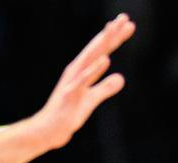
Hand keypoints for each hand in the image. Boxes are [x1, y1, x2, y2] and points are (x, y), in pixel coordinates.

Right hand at [29, 14, 135, 151]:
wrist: (49, 130)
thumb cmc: (68, 113)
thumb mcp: (92, 100)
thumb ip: (105, 88)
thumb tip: (121, 78)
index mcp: (83, 69)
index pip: (102, 49)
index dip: (115, 36)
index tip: (128, 23)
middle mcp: (77, 69)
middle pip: (97, 48)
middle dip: (111, 32)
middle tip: (125, 17)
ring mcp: (73, 80)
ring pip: (90, 58)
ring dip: (102, 43)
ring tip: (114, 29)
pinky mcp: (71, 94)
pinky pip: (84, 79)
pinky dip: (95, 69)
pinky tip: (106, 59)